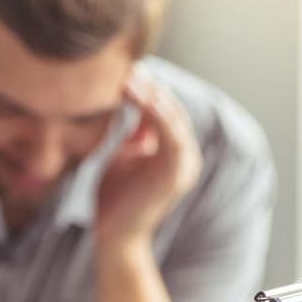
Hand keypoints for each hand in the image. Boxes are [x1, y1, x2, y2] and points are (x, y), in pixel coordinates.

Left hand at [96, 72, 201, 244]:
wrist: (115, 236)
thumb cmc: (116, 198)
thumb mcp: (124, 157)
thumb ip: (133, 135)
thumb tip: (134, 106)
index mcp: (174, 152)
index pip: (164, 111)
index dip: (147, 90)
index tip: (124, 70)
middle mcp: (185, 156)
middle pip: (171, 110)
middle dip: (150, 87)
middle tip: (127, 66)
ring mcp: (185, 164)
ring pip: (173, 118)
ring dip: (152, 95)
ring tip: (130, 77)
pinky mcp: (177, 172)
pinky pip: (171, 133)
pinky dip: (157, 113)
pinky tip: (139, 96)